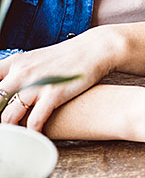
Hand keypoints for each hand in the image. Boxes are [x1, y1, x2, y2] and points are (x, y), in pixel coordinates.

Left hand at [0, 27, 121, 129]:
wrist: (95, 49)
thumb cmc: (66, 57)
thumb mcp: (35, 59)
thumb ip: (16, 73)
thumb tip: (5, 89)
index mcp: (15, 63)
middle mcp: (22, 73)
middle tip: (3, 126)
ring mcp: (37, 84)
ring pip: (8, 115)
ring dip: (9, 129)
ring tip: (13, 136)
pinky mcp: (54, 93)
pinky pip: (35, 120)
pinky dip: (32, 132)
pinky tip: (34, 135)